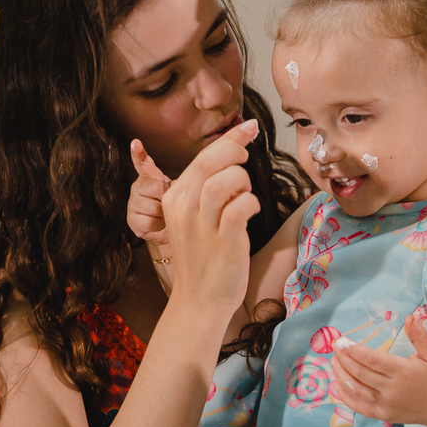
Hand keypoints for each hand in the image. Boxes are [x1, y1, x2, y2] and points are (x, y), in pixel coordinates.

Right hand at [128, 139, 172, 245]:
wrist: (168, 230)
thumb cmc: (173, 206)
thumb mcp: (177, 192)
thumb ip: (177, 184)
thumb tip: (175, 184)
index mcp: (149, 176)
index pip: (142, 163)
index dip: (138, 153)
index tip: (136, 143)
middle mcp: (138, 187)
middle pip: (153, 187)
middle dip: (166, 196)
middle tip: (169, 202)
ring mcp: (133, 204)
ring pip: (152, 207)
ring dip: (164, 213)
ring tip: (165, 214)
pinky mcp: (132, 220)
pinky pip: (149, 222)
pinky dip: (159, 225)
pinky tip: (160, 224)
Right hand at [161, 120, 260, 315]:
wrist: (199, 299)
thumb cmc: (204, 257)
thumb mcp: (195, 218)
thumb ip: (207, 190)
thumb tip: (234, 158)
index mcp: (174, 198)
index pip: (202, 157)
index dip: (230, 139)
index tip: (250, 126)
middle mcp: (184, 208)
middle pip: (211, 161)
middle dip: (236, 151)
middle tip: (248, 159)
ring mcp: (202, 225)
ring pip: (224, 181)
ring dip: (242, 181)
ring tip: (245, 196)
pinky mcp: (223, 241)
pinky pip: (241, 206)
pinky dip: (251, 203)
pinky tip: (250, 212)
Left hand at [329, 314, 426, 426]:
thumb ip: (420, 336)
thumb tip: (410, 317)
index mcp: (404, 371)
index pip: (372, 360)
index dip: (354, 350)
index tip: (341, 340)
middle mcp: (394, 389)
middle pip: (361, 373)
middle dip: (344, 358)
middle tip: (335, 346)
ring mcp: (387, 405)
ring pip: (357, 390)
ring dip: (341, 375)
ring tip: (333, 361)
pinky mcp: (384, 416)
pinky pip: (360, 408)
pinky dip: (345, 397)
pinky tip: (337, 385)